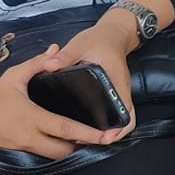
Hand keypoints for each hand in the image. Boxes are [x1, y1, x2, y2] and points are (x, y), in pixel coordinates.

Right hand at [0, 44, 114, 159]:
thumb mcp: (14, 76)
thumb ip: (37, 63)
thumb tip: (55, 49)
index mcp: (32, 117)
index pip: (65, 129)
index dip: (87, 134)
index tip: (105, 135)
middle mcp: (30, 137)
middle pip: (64, 151)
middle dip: (81, 147)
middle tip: (97, 137)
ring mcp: (24, 150)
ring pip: (53, 157)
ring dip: (68, 151)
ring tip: (84, 140)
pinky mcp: (18, 156)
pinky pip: (42, 157)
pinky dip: (54, 152)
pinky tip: (63, 143)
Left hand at [57, 11, 141, 141]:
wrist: (113, 32)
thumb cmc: (100, 38)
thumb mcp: (81, 44)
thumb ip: (65, 55)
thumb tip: (49, 65)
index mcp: (116, 81)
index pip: (126, 110)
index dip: (119, 128)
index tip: (105, 138)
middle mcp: (120, 89)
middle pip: (124, 119)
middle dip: (112, 134)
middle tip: (90, 142)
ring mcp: (117, 91)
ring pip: (119, 116)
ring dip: (108, 129)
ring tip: (87, 138)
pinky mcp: (112, 91)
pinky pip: (113, 110)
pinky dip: (105, 121)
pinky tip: (87, 124)